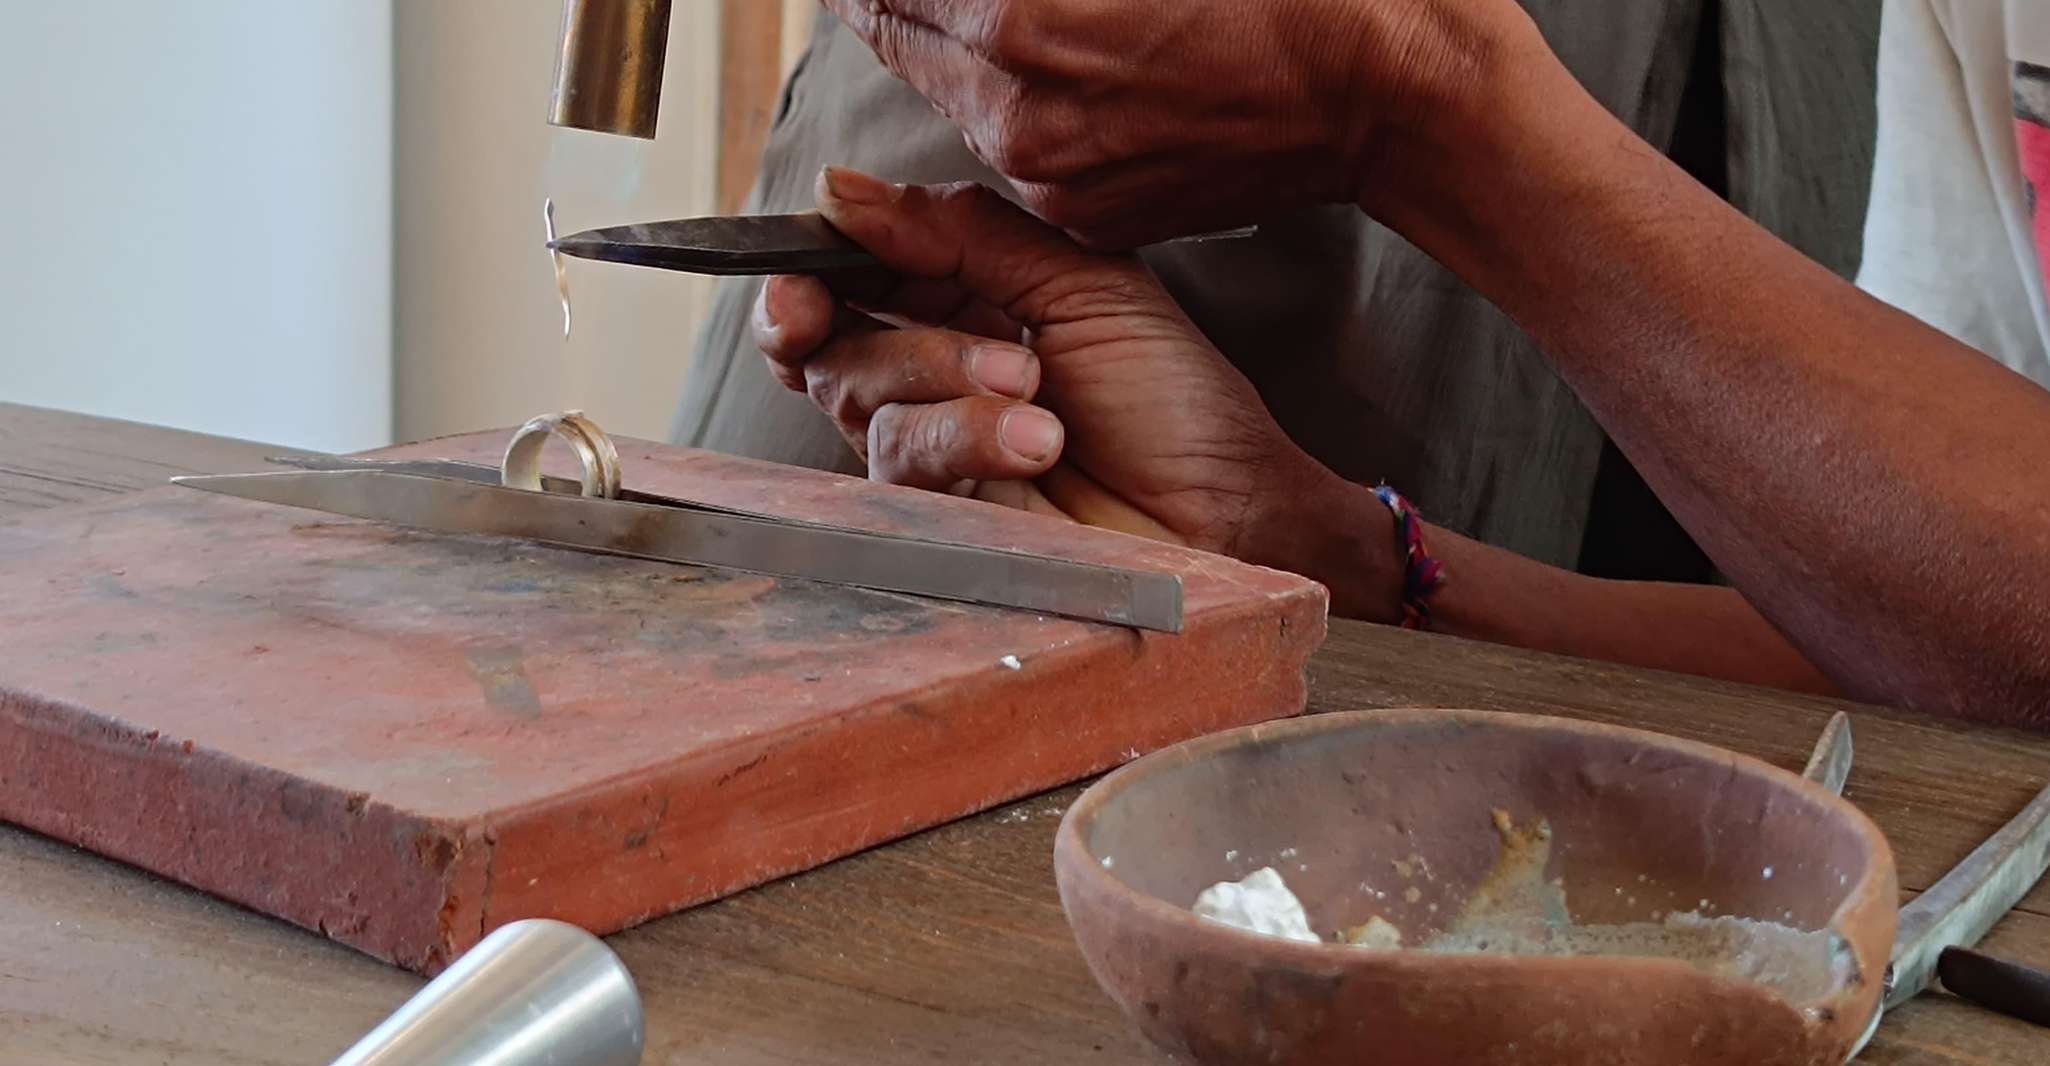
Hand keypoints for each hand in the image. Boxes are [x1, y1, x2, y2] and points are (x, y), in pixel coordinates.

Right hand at [755, 166, 1398, 617]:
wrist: (1229, 514)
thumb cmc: (1176, 405)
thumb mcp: (1082, 284)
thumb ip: (962, 231)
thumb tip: (840, 191)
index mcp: (963, 311)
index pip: (848, 282)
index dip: (811, 270)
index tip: (809, 257)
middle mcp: (933, 383)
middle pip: (832, 345)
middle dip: (893, 332)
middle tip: (1001, 347)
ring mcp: (932, 456)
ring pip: (862, 401)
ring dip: (949, 384)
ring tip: (1040, 397)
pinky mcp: (934, 523)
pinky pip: (898, 464)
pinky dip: (965, 439)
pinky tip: (1037, 443)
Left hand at [818, 0, 1543, 246]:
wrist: (1396, 92)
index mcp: (1021, 19)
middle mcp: (1015, 112)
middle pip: (894, 35)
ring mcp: (1050, 175)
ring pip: (948, 91)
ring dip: (951, 39)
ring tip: (1010, 6)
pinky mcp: (1088, 213)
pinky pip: (1009, 143)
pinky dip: (1010, 94)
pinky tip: (1064, 54)